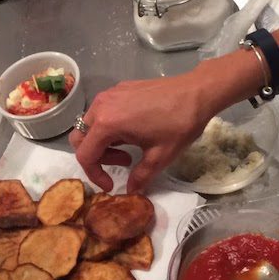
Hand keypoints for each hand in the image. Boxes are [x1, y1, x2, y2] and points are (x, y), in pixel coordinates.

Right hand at [70, 75, 215, 192]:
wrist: (197, 91)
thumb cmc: (178, 124)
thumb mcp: (160, 157)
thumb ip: (140, 177)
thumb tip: (131, 190)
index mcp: (107, 123)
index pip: (85, 155)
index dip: (95, 175)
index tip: (111, 184)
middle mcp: (100, 106)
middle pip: (81, 138)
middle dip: (96, 157)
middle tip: (122, 163)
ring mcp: (109, 94)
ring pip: (90, 124)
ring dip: (102, 142)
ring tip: (128, 149)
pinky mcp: (118, 89)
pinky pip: (102, 112)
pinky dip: (109, 127)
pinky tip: (132, 131)